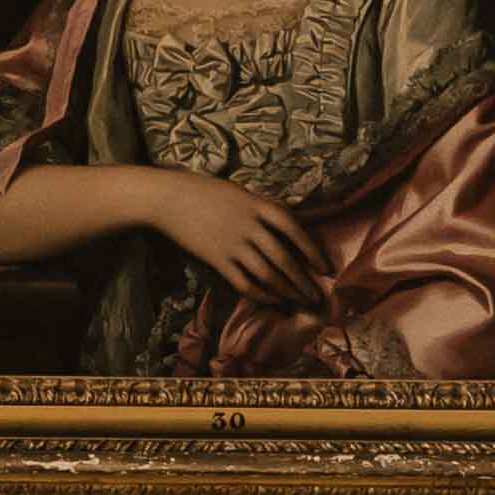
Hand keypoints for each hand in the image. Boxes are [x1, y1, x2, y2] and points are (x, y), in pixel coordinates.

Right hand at [138, 170, 330, 305]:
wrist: (169, 198)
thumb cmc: (205, 192)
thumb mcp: (241, 193)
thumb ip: (263, 210)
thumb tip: (290, 229)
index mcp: (258, 204)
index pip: (294, 228)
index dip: (312, 249)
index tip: (325, 267)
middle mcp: (249, 225)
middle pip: (284, 258)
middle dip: (303, 280)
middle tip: (317, 297)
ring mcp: (232, 244)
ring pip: (267, 273)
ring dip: (287, 290)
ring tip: (300, 301)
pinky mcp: (217, 259)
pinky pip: (244, 282)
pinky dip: (261, 294)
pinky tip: (272, 299)